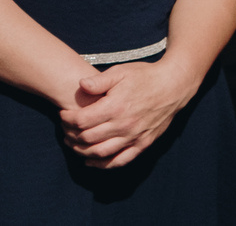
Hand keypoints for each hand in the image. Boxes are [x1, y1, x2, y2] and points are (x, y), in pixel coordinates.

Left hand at [59, 61, 197, 167]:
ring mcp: (134, 137)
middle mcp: (123, 125)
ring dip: (83, 151)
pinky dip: (103, 165)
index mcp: (115, 107)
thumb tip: (80, 85)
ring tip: (73, 144)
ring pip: (101, 153)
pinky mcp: (143, 144)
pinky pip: (120, 160)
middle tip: (64, 130)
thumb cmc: (145, 76)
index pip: (83, 120)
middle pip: (88, 138)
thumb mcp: (121, 72)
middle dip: (72, 135)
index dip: (68, 119)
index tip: (63, 114)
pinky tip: (91, 162)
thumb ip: (99, 80)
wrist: (172, 86)